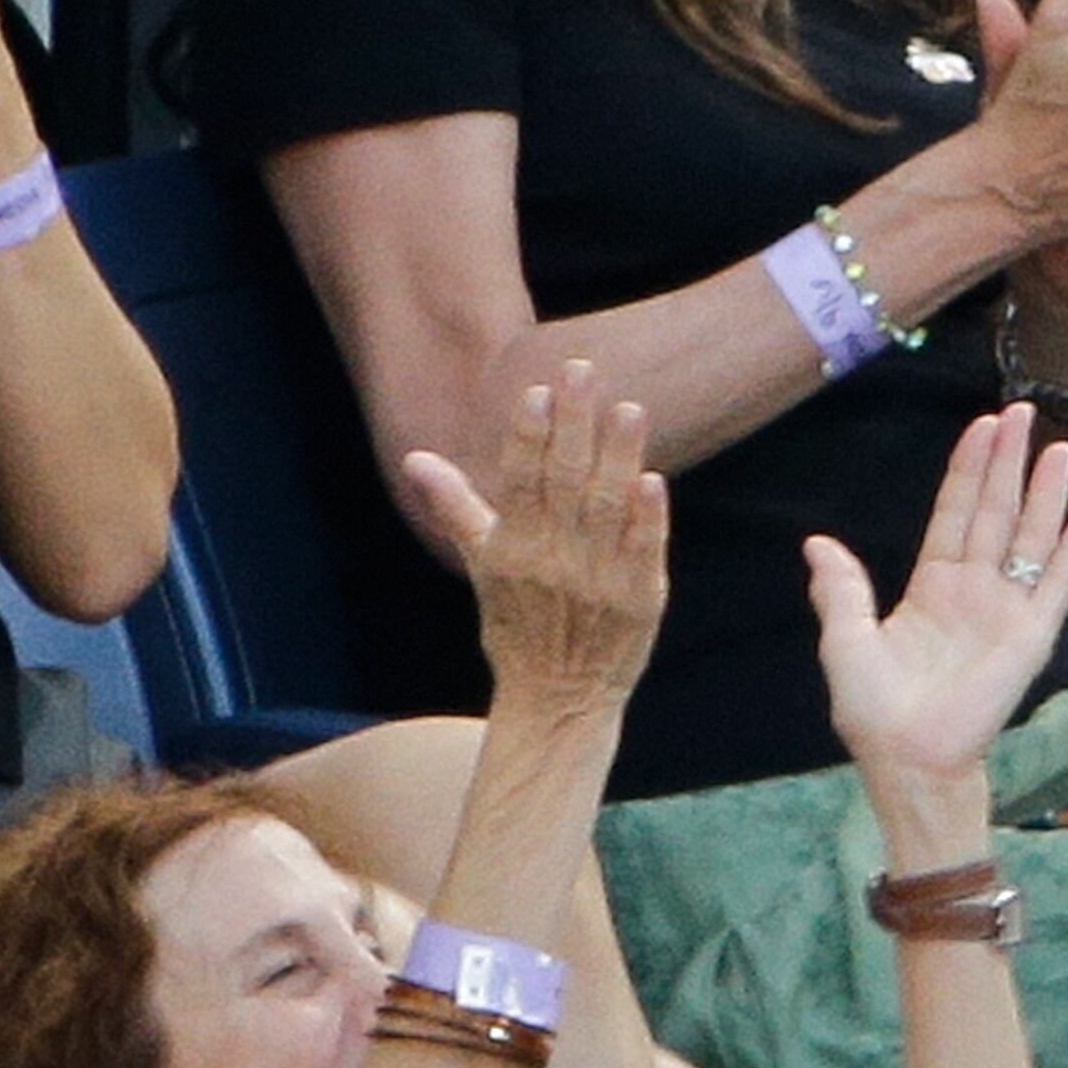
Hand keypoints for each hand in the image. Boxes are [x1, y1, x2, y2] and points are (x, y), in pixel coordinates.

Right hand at [405, 363, 667, 717]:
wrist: (557, 697)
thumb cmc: (519, 620)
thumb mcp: (481, 563)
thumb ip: (454, 506)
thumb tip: (414, 457)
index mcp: (514, 546)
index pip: (519, 480)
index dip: (528, 436)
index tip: (538, 390)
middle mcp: (553, 559)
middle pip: (564, 482)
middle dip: (573, 425)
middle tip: (583, 370)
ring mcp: (597, 580)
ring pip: (607, 509)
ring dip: (618, 458)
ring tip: (630, 409)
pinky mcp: (639, 600)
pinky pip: (643, 554)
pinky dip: (649, 520)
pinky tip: (653, 482)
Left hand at [805, 408, 1067, 801]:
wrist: (908, 762)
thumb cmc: (874, 711)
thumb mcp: (846, 642)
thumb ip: (840, 590)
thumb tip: (816, 543)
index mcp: (932, 586)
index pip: (955, 511)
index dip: (969, 468)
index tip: (983, 425)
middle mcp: (974, 590)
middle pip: (996, 511)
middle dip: (1009, 462)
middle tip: (1023, 411)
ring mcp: (1006, 610)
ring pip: (1030, 537)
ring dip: (1046, 493)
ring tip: (1060, 448)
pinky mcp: (1030, 637)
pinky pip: (1058, 584)